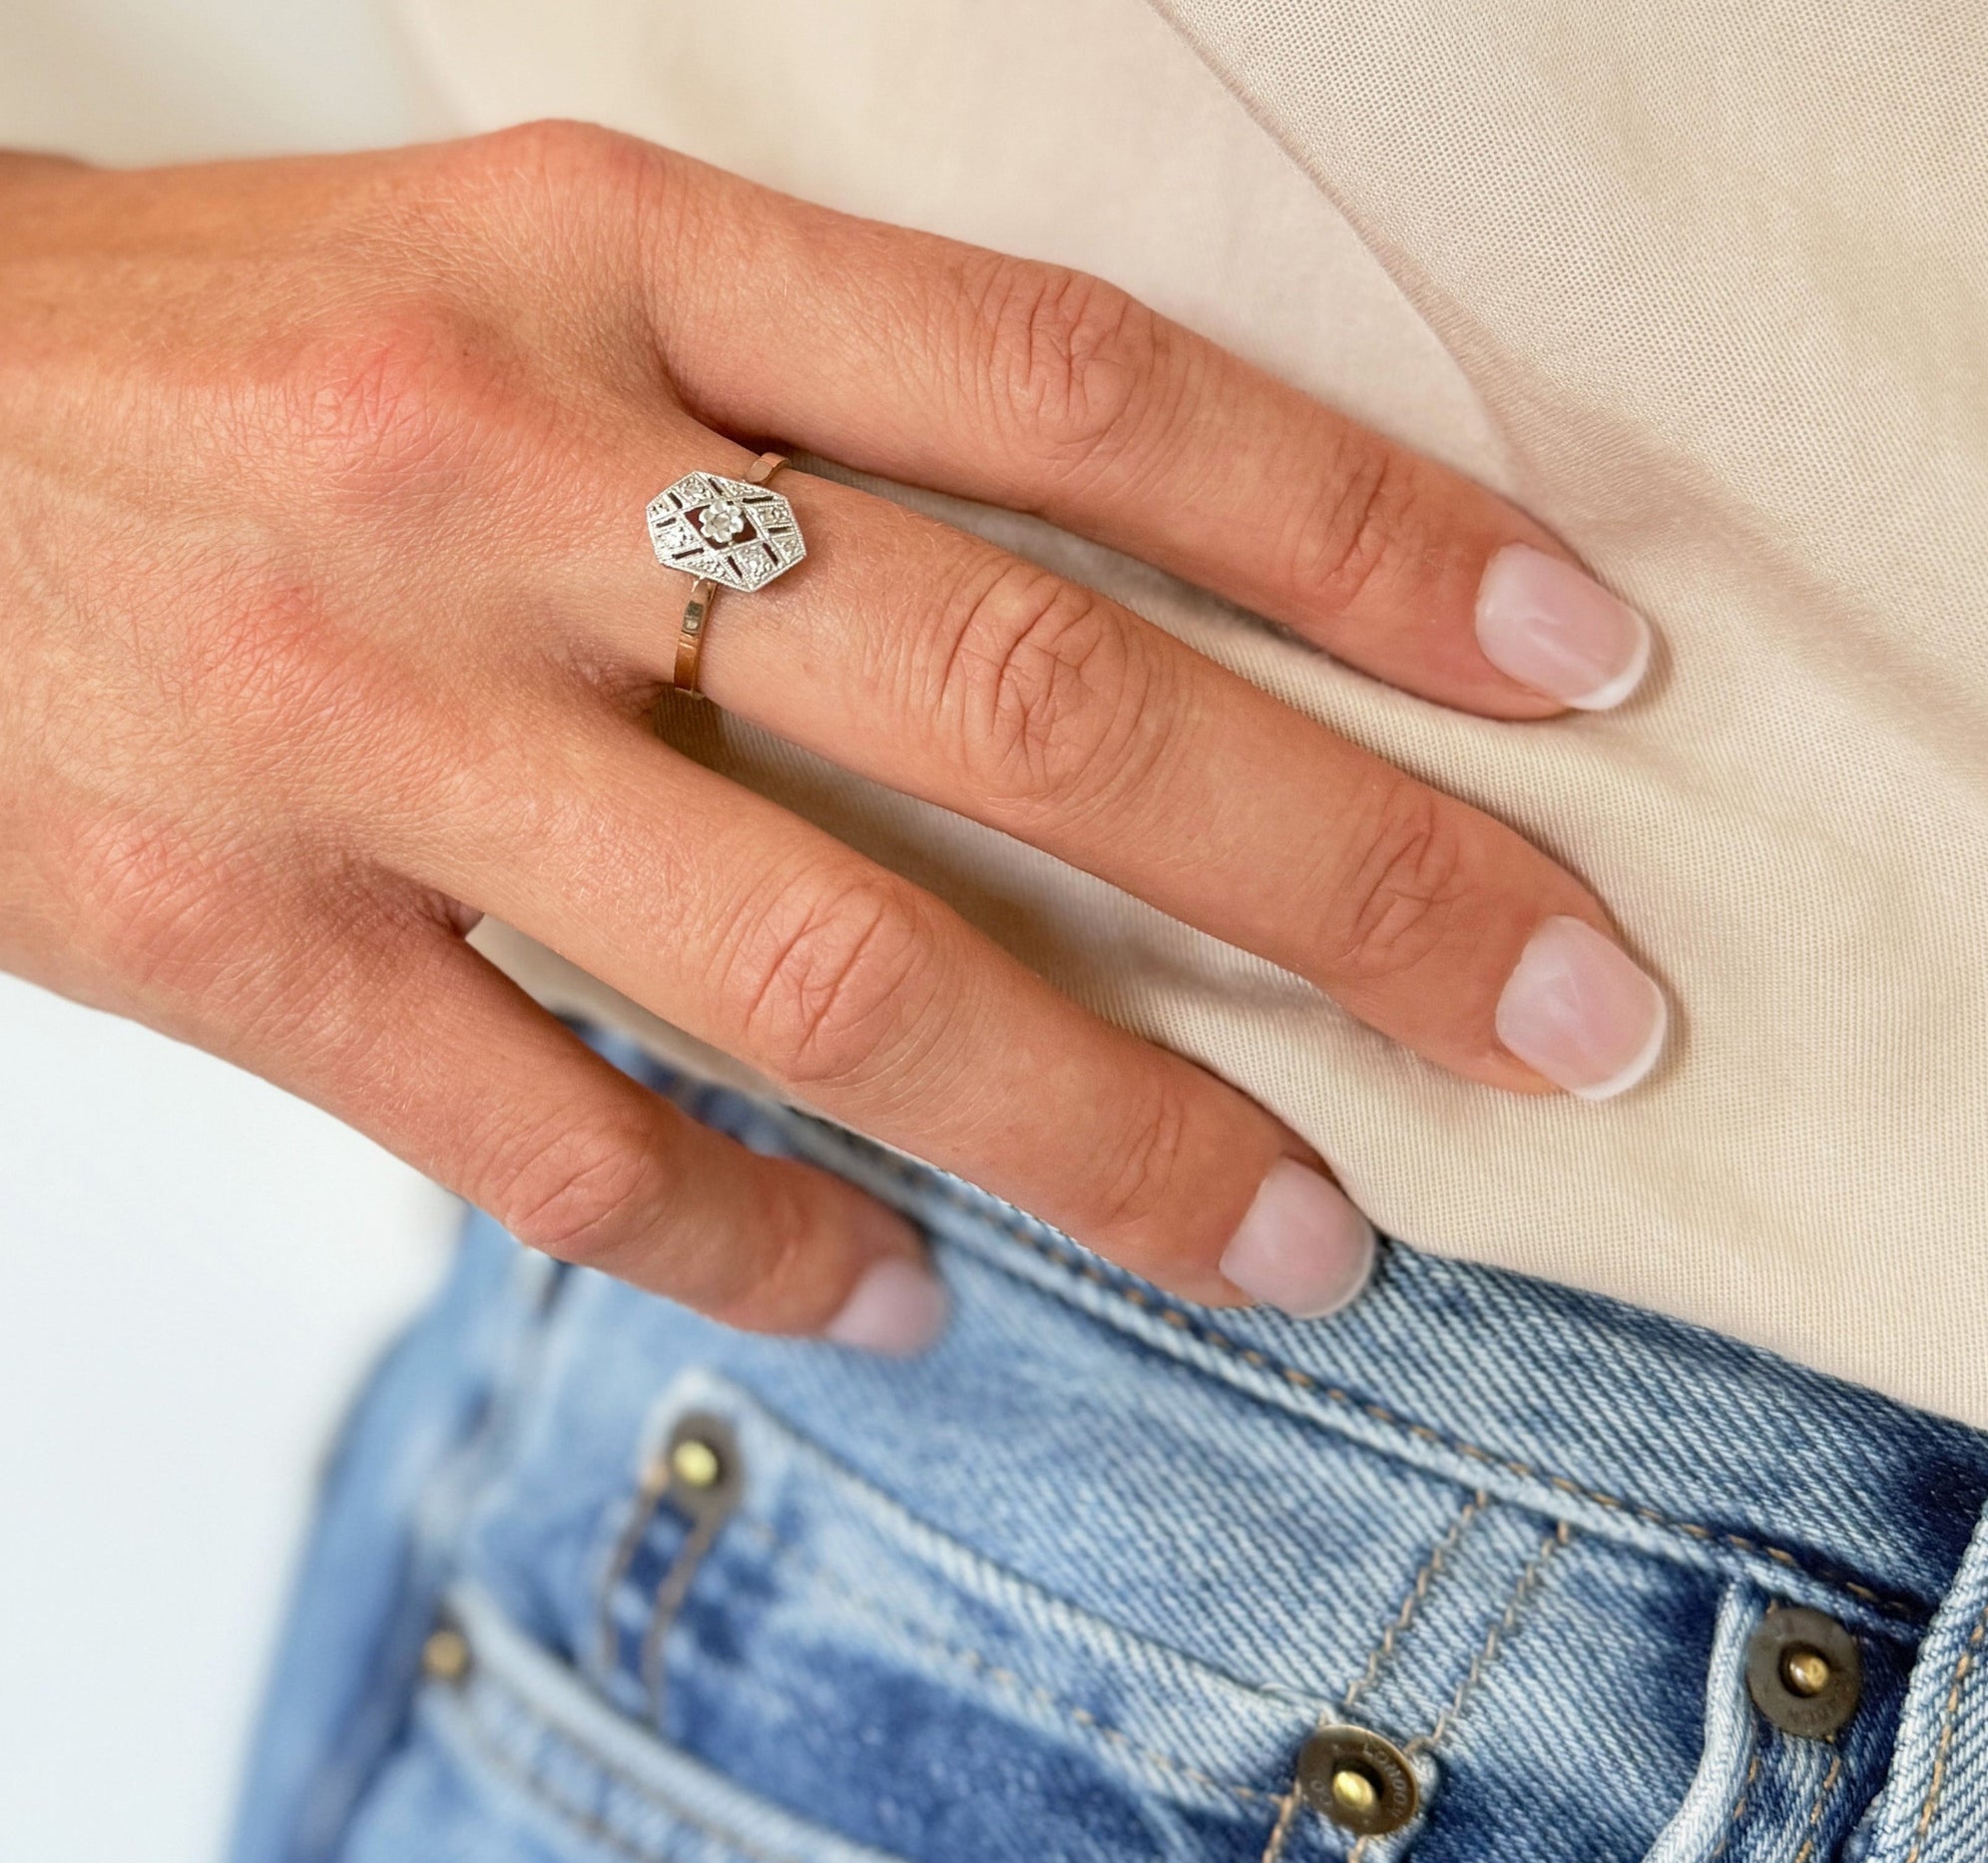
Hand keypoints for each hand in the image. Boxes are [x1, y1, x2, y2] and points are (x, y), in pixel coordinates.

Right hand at [0, 126, 1663, 1348]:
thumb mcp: (528, 270)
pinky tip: (902, 1298)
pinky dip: (756, 1243)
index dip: (1363, 532)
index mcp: (612, 260)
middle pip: (1026, 696)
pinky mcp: (230, 935)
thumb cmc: (237, 352)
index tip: (1578, 667)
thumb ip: (803, 409)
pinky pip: (553, 1140)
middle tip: (1566, 1015)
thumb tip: (1124, 622)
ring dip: (1103, 1131)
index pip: (1082, 394)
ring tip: (1303, 1245)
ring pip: (823, 966)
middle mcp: (513, 480)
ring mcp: (368, 722)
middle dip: (1344, 873)